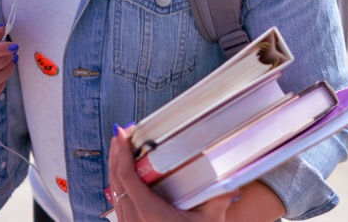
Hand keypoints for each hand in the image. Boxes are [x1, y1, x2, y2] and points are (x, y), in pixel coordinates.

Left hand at [108, 125, 238, 221]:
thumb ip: (218, 200)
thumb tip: (232, 181)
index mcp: (149, 214)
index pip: (126, 177)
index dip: (122, 153)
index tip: (122, 134)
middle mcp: (133, 220)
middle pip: (115, 180)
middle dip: (116, 154)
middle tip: (121, 134)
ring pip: (115, 191)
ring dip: (116, 168)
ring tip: (122, 149)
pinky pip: (119, 202)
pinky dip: (120, 184)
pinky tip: (127, 175)